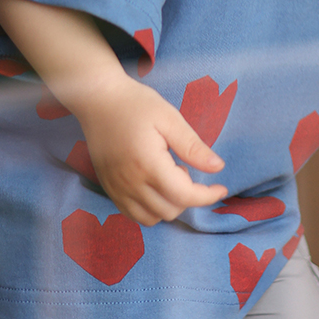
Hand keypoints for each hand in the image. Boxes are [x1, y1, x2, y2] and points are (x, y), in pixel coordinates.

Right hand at [73, 75, 226, 225]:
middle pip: (170, 210)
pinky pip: (133, 214)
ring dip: (169, 205)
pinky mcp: (108, 189)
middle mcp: (130, 183)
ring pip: (152, 218)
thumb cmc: (136, 104)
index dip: (207, 196)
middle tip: (183, 168)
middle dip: (187, 197)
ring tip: (167, 177)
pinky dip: (150, 209)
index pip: (184, 196)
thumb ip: (193, 147)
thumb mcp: (170, 119)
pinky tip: (154, 187)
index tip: (221, 188)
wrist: (97, 100)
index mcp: (148, 165)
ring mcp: (116, 189)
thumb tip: (218, 168)